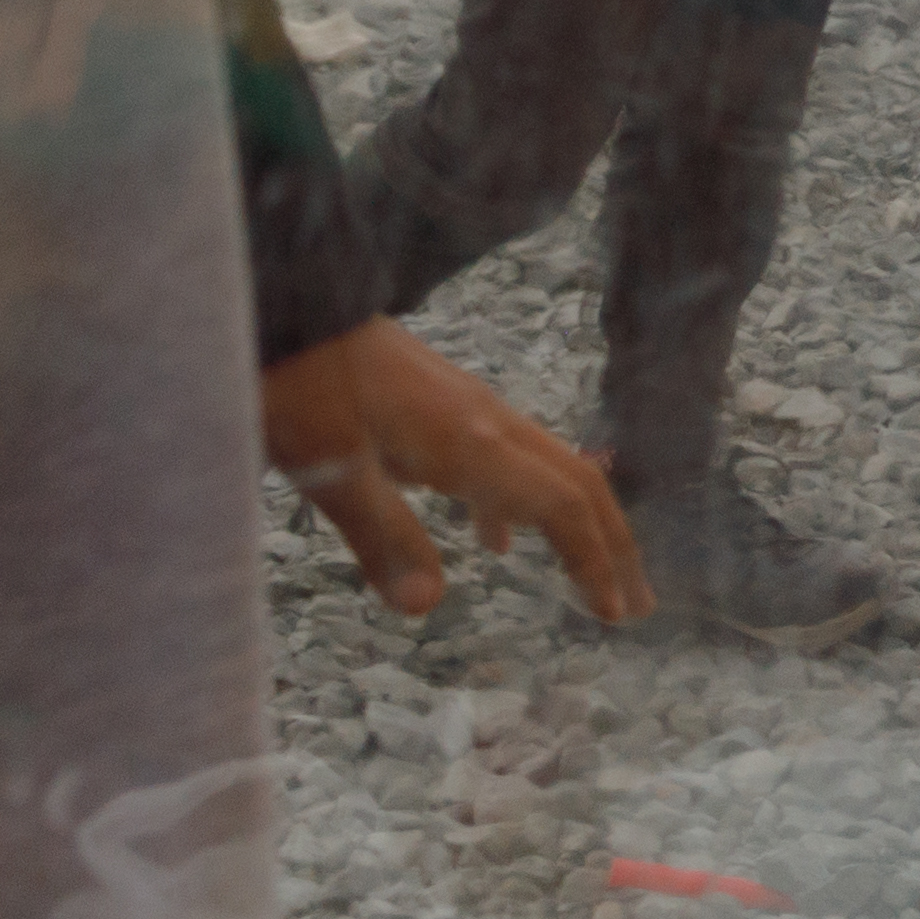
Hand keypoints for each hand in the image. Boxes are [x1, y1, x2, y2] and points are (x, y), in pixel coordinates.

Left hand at [263, 318, 654, 623]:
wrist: (283, 302)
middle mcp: (485, 419)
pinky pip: (508, 459)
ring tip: (586, 579)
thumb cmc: (298, 380)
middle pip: (577, 481)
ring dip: (576, 525)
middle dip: (613, 544)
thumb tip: (428, 609)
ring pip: (547, 467)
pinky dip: (525, 505)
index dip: (594, 559)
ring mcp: (466, 406)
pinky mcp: (441, 403)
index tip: (616, 615)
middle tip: (636, 605)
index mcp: (470, 439)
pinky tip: (498, 541)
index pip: (562, 503)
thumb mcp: (327, 465)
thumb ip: (382, 536)